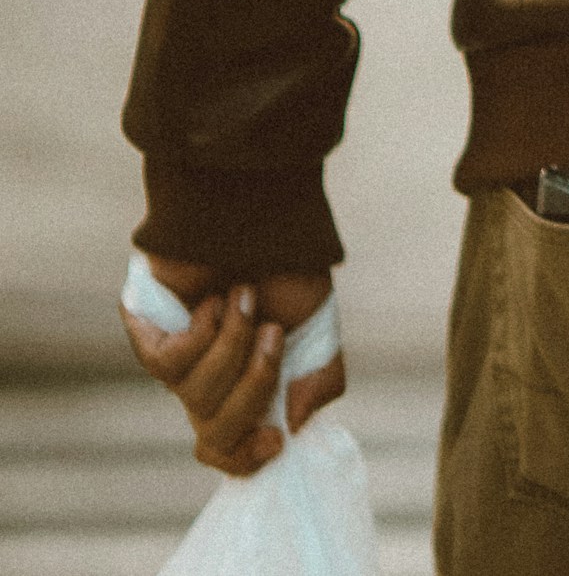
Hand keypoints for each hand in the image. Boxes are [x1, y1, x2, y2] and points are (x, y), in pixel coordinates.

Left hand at [121, 259, 344, 476]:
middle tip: (271, 332)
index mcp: (245, 386)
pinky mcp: (149, 334)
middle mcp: (208, 382)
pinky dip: (202, 333)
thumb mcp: (320, 325)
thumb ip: (321, 379)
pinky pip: (169, 365)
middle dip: (254, 386)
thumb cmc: (289, 263)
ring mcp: (176, 361)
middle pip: (216, 435)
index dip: (247, 459)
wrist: (260, 208)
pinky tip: (213, 301)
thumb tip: (291, 423)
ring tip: (244, 295)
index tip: (277, 440)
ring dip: (232, 344)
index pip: (230, 451)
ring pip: (198, 397)